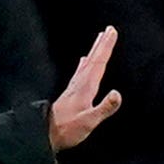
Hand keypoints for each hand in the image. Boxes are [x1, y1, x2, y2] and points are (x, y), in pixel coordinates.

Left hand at [49, 27, 122, 150]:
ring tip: (99, 40)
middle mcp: (79, 84)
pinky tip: (83, 62)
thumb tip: (118, 93)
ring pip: (87, 64)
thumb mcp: (89, 121)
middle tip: (108, 29)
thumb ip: (105, 108)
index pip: (99, 63)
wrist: (46, 134)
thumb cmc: (68, 130)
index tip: (112, 31)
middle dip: (101, 44)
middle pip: (93, 59)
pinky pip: (80, 72)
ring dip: (94, 51)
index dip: (106, 47)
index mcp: (86, 88)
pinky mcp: (71, 94)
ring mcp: (74, 88)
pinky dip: (84, 64)